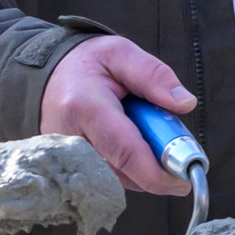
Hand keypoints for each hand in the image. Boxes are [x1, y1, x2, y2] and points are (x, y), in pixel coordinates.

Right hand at [42, 34, 198, 194]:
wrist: (49, 74)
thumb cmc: (87, 63)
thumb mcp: (122, 53)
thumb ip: (154, 76)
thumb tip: (185, 104)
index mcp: (86, 107)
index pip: (126, 152)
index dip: (158, 172)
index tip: (184, 181)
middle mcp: (71, 139)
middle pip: (125, 172)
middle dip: (157, 168)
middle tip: (176, 149)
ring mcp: (66, 157)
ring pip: (117, 178)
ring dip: (143, 165)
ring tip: (146, 131)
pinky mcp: (68, 166)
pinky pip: (107, 176)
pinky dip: (128, 166)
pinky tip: (132, 141)